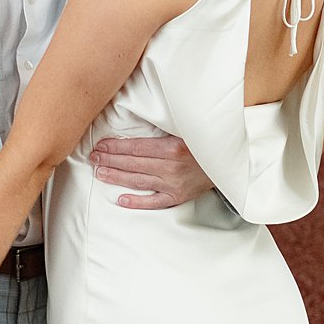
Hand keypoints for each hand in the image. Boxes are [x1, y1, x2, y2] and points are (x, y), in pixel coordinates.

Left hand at [89, 133, 212, 209]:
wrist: (231, 163)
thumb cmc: (207, 144)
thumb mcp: (187, 130)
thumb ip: (164, 128)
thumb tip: (139, 121)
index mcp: (172, 148)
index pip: (135, 147)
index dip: (115, 147)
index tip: (100, 145)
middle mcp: (171, 167)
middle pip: (133, 163)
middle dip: (110, 159)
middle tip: (93, 158)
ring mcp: (173, 185)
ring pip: (138, 181)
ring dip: (116, 177)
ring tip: (100, 173)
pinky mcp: (178, 197)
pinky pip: (154, 202)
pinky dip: (137, 202)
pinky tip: (121, 200)